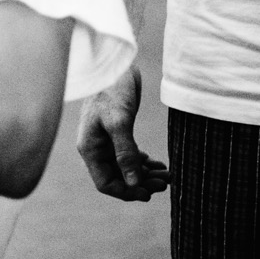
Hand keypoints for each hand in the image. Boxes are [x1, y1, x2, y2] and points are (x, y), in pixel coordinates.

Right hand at [75, 67, 170, 201]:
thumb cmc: (113, 90)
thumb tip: (134, 183)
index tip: (149, 194)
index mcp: (90, 148)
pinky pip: (129, 155)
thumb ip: (126, 153)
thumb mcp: (119, 121)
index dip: (127, 192)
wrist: (114, 64)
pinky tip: (160, 164)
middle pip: (118, 177)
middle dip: (141, 183)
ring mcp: (105, 140)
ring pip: (126, 167)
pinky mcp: (116, 132)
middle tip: (166, 184)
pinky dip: (144, 162)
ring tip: (168, 176)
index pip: (105, 183)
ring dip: (146, 174)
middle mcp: (96, 148)